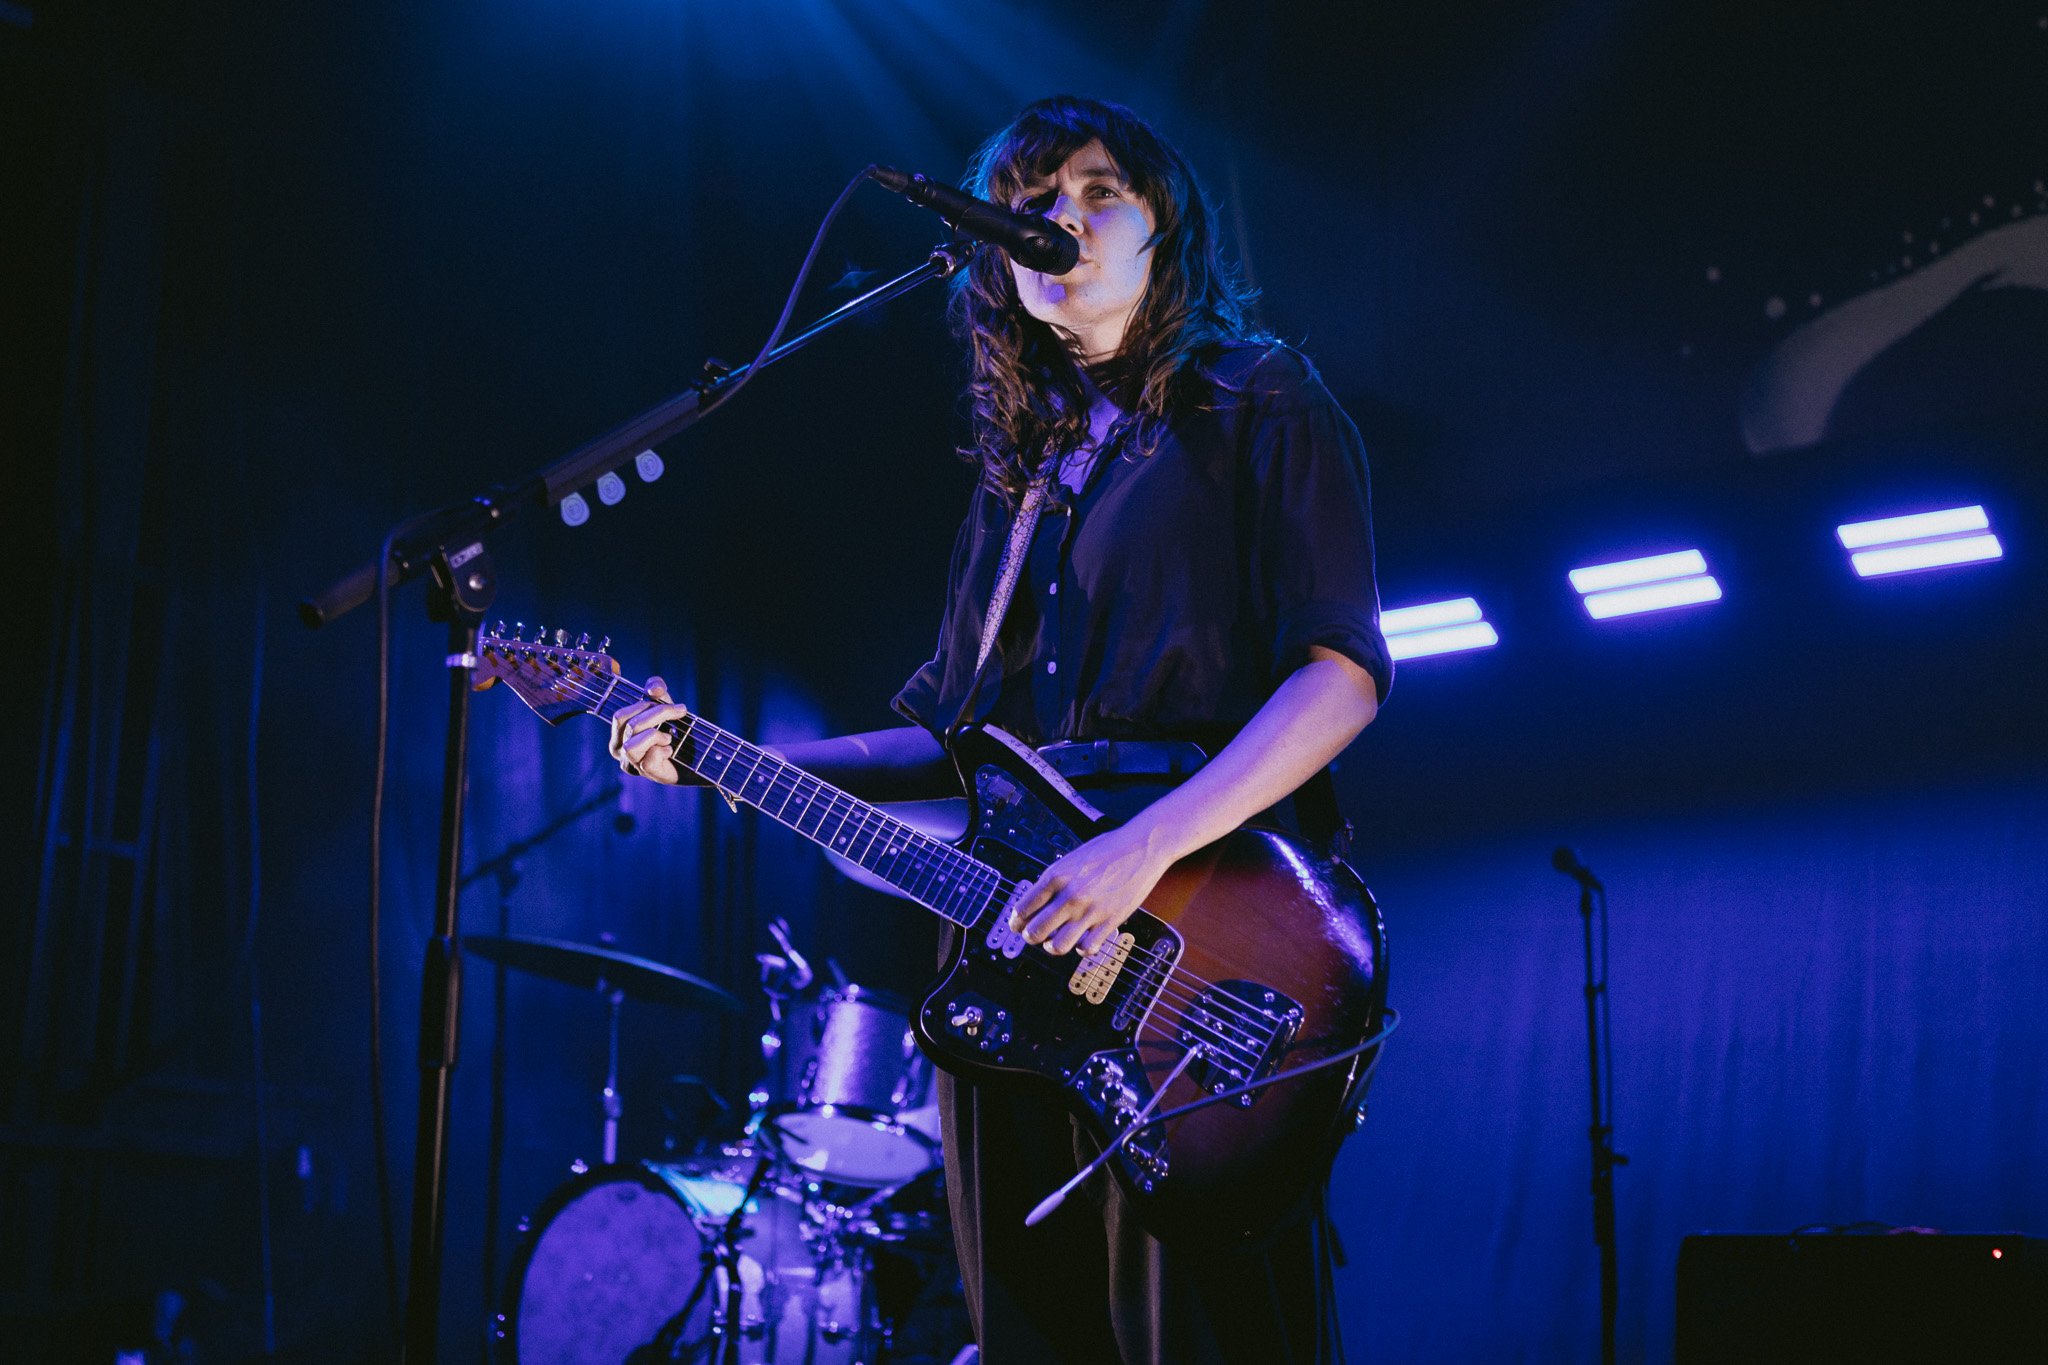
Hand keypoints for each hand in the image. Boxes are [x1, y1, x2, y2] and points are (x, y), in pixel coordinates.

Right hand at [608, 676, 696, 784]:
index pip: (619, 716)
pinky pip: (649, 758)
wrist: (696, 755)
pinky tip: (670, 751)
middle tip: (680, 711)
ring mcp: (632, 763)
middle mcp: (620, 750)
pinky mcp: (647, 772)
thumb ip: (657, 689)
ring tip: (668, 738)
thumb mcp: (665, 704)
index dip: (643, 705)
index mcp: (619, 733)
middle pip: (631, 726)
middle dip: (659, 713)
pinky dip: (664, 750)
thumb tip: (653, 689)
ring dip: (656, 735)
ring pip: (632, 745)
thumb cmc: (675, 729)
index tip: (666, 701)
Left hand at [1009, 821, 1177, 955]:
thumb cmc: (1109, 848)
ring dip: (1052, 947)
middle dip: (1030, 937)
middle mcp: (1070, 896)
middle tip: (1033, 936)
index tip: (1017, 925)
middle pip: (1035, 932)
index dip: (1016, 922)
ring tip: (1055, 942)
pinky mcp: (1110, 921)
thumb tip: (1038, 901)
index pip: (1023, 908)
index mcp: (1056, 876)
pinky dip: (1081, 949)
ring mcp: (1090, 911)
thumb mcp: (1073, 858)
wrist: (1142, 846)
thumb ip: (1055, 880)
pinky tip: (1083, 941)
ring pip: (1057, 946)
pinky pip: (1087, 948)